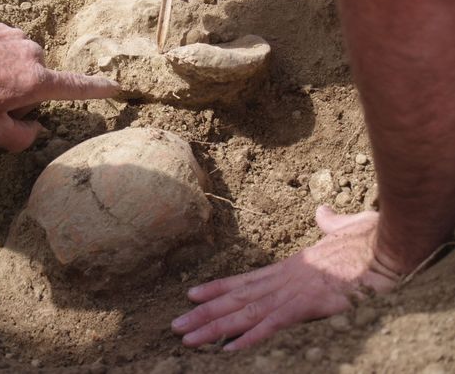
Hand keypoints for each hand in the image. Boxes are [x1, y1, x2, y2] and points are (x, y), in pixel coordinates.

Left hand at [0, 22, 119, 151]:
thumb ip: (22, 138)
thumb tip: (36, 129)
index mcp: (37, 82)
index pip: (76, 87)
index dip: (97, 89)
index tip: (116, 87)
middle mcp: (35, 56)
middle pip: (41, 83)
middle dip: (23, 95)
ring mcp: (19, 38)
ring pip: (25, 65)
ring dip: (11, 76)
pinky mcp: (4, 28)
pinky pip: (11, 49)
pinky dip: (0, 60)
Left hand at [171, 206, 400, 350]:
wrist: (388, 242)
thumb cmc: (370, 236)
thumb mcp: (345, 229)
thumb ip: (329, 224)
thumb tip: (323, 213)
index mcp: (290, 267)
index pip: (245, 280)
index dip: (217, 289)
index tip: (191, 295)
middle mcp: (284, 279)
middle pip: (237, 299)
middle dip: (204, 313)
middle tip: (176, 326)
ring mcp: (294, 292)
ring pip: (246, 313)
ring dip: (215, 328)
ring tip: (187, 339)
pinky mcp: (309, 305)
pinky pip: (273, 324)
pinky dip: (250, 337)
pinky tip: (228, 349)